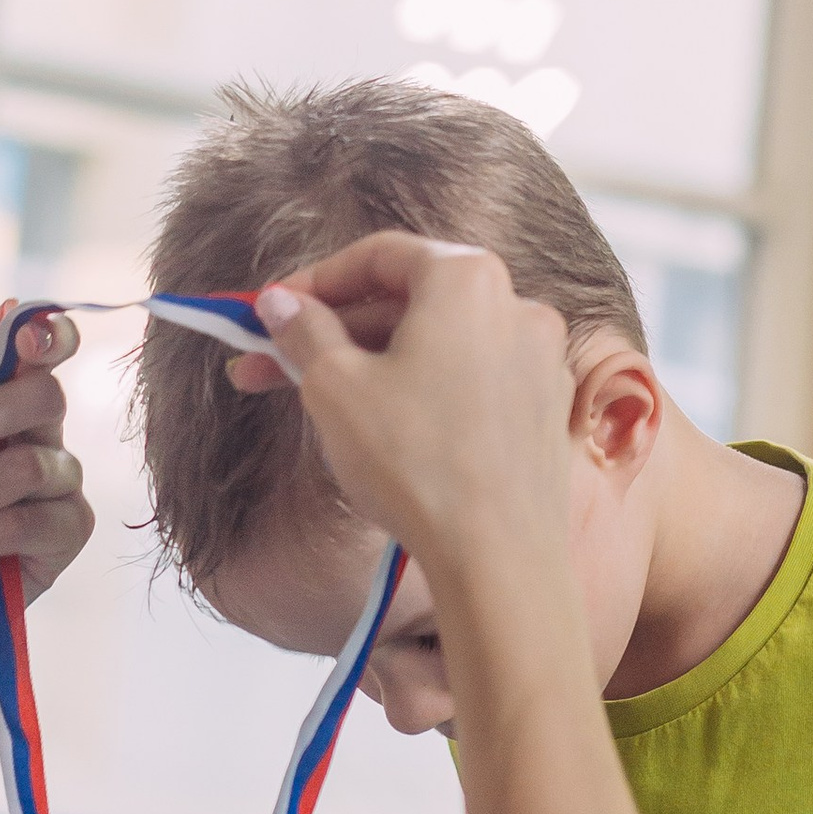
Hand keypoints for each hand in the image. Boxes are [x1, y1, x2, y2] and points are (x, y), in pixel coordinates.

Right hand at [238, 237, 574, 582]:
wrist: (498, 558)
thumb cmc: (415, 463)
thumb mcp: (334, 388)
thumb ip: (304, 332)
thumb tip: (280, 303)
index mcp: (467, 278)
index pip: (378, 255)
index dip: (314, 282)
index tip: (271, 312)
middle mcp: (516, 305)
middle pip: (407, 303)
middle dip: (332, 333)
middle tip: (268, 365)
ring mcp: (538, 359)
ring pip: (437, 346)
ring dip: (372, 365)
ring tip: (313, 404)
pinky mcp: (544, 409)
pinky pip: (470, 380)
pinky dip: (422, 390)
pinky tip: (381, 429)